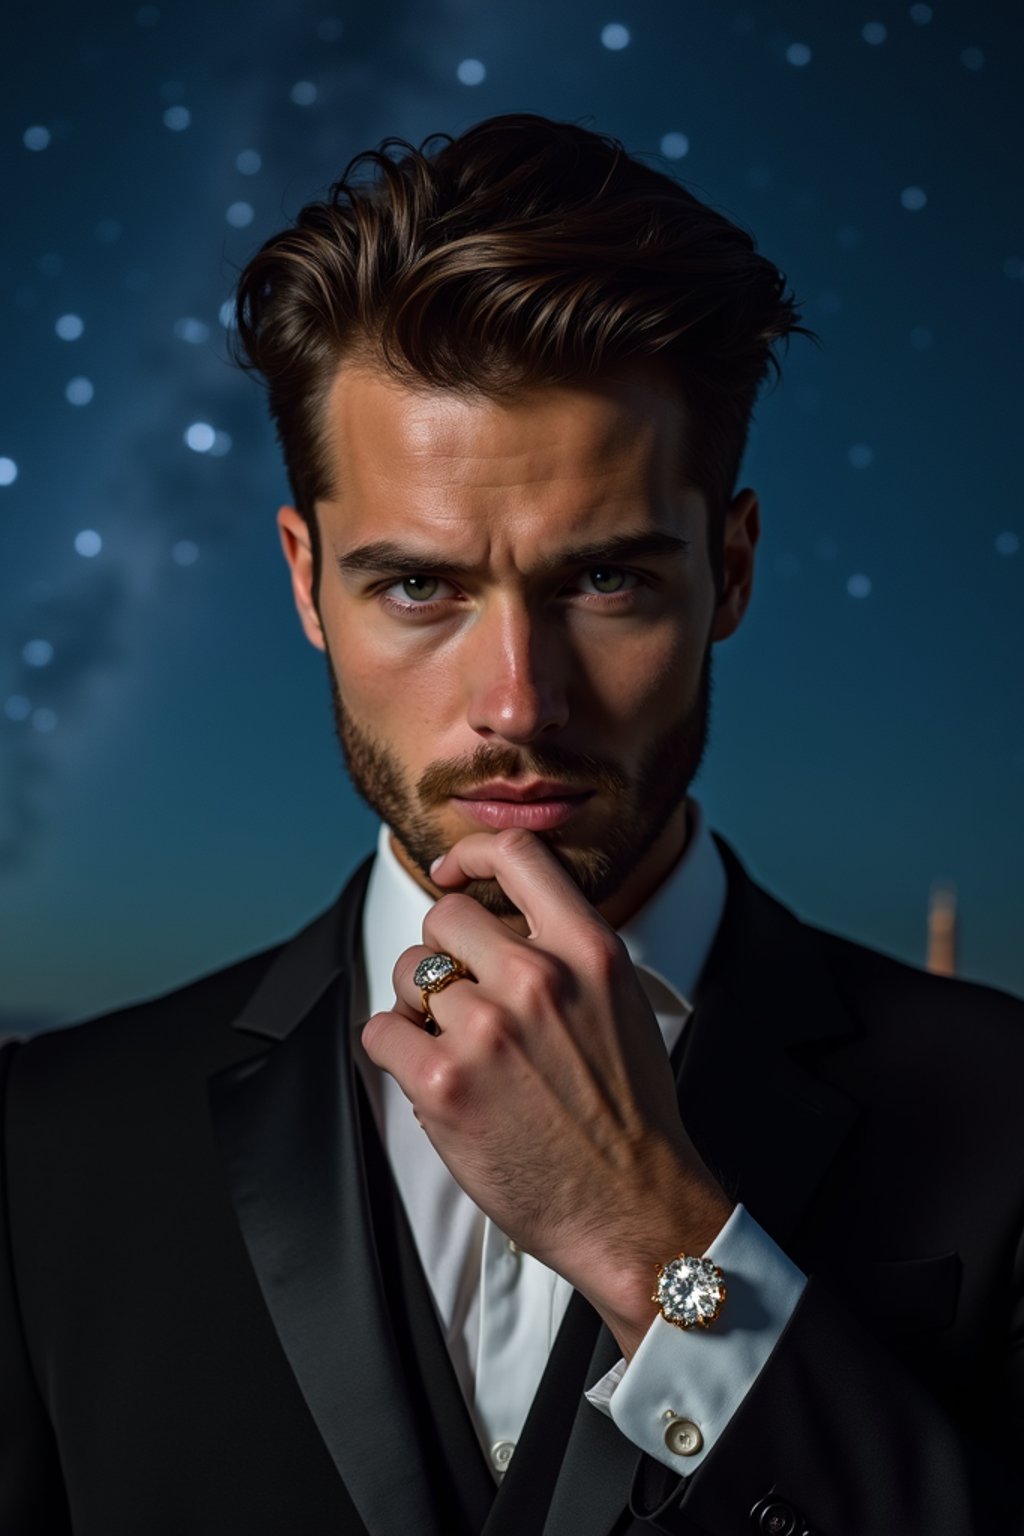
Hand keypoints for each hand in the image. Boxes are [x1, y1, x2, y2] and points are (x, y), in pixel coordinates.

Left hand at [361, 827, 732, 1356]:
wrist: (634, 1208)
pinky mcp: (443, 1082)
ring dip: (418, 1004)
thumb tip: (503, 924)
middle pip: (446, 916)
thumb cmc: (629, 1114)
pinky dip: (392, 1049)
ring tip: (453, 1045)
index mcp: (588, 950)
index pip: (517, 854)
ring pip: (408, 972)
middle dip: (443, 952)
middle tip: (460, 999)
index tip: (453, 872)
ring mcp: (487, 1028)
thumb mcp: (622, 1002)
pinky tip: (427, 1073)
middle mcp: (537, 977)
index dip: (471, 853)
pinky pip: (380, 1031)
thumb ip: (568, 953)